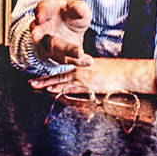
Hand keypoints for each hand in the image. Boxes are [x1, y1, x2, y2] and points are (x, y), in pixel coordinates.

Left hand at [29, 57, 156, 94]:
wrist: (125, 73)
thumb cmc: (114, 72)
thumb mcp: (98, 69)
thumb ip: (88, 73)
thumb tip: (80, 79)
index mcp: (82, 65)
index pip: (63, 69)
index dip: (52, 74)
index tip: (41, 77)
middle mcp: (81, 69)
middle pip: (59, 74)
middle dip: (44, 79)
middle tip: (31, 82)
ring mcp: (83, 76)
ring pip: (61, 80)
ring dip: (48, 83)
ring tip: (36, 86)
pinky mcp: (88, 84)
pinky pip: (71, 87)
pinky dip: (61, 88)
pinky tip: (52, 90)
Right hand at [30, 0, 92, 65]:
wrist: (69, 29)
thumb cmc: (72, 14)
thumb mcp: (78, 8)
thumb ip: (79, 8)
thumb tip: (80, 9)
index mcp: (48, 12)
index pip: (43, 10)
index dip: (41, 13)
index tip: (39, 17)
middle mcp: (44, 29)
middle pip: (41, 32)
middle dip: (38, 34)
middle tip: (35, 36)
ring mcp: (50, 45)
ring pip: (55, 48)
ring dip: (68, 50)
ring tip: (80, 52)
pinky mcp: (60, 56)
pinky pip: (69, 60)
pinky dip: (79, 61)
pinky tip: (88, 61)